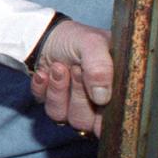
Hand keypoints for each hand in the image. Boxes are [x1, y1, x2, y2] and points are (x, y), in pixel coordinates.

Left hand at [27, 18, 112, 134]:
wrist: (48, 34)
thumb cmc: (77, 39)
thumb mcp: (94, 43)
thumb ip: (101, 67)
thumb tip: (102, 98)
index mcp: (116, 92)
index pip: (115, 119)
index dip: (104, 110)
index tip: (95, 89)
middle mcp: (95, 106)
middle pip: (86, 122)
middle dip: (78, 95)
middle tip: (75, 69)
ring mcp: (72, 107)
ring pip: (63, 118)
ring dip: (58, 91)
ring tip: (58, 67)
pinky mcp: (51, 104)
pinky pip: (44, 108)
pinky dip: (42, 89)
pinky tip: (44, 73)